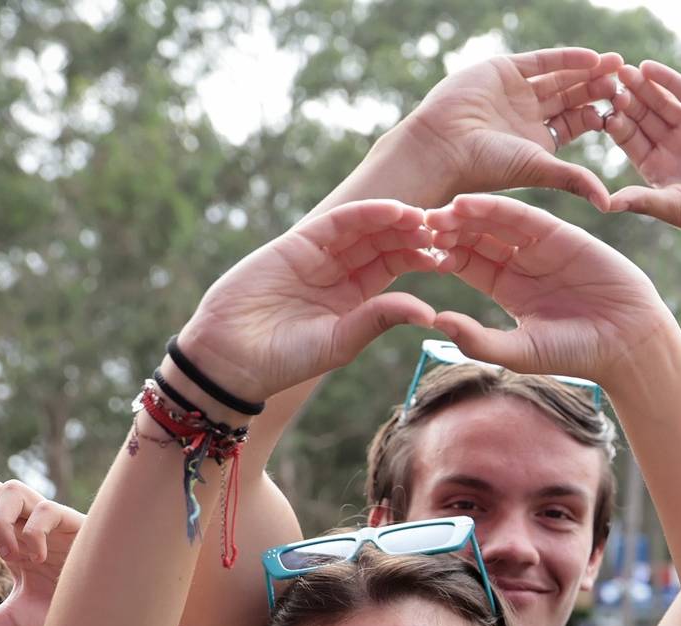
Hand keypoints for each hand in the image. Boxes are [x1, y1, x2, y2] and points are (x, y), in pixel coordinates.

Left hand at [0, 479, 82, 625]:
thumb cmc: (59, 621)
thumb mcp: (3, 624)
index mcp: (10, 539)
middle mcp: (28, 525)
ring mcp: (52, 523)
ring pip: (12, 489)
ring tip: (10, 557)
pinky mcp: (77, 526)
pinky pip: (44, 509)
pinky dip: (31, 534)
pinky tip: (39, 559)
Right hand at [175, 199, 438, 405]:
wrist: (231, 357)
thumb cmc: (286, 359)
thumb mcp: (341, 341)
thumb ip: (379, 318)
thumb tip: (429, 311)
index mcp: (356, 296)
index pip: (394, 267)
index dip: (420, 258)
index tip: (448, 256)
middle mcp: (341, 271)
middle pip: (385, 242)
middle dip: (413, 234)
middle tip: (444, 229)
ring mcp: (320, 254)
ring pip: (365, 228)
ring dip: (395, 220)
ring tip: (425, 217)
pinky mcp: (298, 243)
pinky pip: (338, 221)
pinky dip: (365, 212)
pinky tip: (392, 210)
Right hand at [397, 48, 621, 207]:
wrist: (443, 146)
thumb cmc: (487, 167)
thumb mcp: (539, 170)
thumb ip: (575, 179)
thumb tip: (610, 205)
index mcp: (539, 142)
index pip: (578, 122)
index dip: (601, 115)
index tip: (627, 109)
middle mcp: (529, 116)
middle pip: (573, 97)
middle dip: (599, 89)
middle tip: (628, 82)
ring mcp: (516, 92)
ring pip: (560, 77)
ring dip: (588, 71)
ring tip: (617, 65)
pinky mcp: (503, 70)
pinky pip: (541, 62)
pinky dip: (566, 59)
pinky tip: (592, 58)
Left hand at [424, 193, 679, 380]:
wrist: (627, 341)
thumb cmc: (576, 353)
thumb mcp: (520, 351)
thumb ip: (479, 340)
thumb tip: (436, 323)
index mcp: (506, 287)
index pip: (467, 264)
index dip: (442, 256)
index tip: (414, 253)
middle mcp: (519, 261)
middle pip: (475, 238)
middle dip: (448, 231)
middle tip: (417, 226)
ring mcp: (539, 245)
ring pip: (494, 223)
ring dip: (465, 216)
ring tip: (436, 214)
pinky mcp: (560, 233)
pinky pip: (522, 215)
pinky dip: (496, 207)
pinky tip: (468, 204)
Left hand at [598, 61, 680, 253]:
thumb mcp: (672, 206)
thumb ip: (640, 200)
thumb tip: (603, 204)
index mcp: (656, 167)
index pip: (630, 139)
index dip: (616, 124)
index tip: (601, 111)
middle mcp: (672, 146)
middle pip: (643, 117)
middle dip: (626, 100)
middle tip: (607, 83)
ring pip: (663, 102)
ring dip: (644, 87)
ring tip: (625, 71)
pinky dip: (670, 80)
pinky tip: (649, 67)